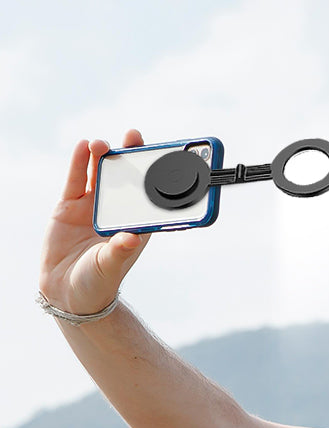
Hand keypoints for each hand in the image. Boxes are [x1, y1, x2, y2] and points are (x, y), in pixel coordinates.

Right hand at [38, 130, 149, 315]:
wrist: (67, 292)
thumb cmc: (98, 282)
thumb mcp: (110, 266)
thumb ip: (120, 250)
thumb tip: (132, 237)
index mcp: (135, 225)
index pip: (149, 196)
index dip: (154, 177)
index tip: (163, 156)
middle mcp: (116, 212)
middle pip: (126, 179)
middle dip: (130, 157)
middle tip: (134, 135)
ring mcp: (92, 207)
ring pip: (100, 175)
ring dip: (103, 157)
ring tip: (103, 144)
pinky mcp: (69, 206)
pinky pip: (76, 180)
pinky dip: (79, 163)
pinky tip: (83, 147)